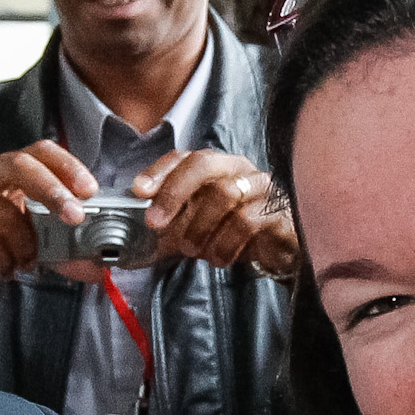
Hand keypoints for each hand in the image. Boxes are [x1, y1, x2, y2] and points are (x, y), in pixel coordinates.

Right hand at [0, 143, 96, 313]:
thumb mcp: (17, 234)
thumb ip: (55, 245)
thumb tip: (97, 266)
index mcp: (5, 168)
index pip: (40, 151)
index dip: (67, 165)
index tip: (90, 189)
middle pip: (21, 165)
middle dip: (53, 191)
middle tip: (74, 217)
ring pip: (6, 214)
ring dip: (25, 246)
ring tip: (26, 263)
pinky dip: (3, 261)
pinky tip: (4, 270)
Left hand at [134, 150, 297, 275]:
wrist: (282, 254)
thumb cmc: (237, 236)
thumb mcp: (199, 228)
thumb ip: (171, 224)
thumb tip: (132, 232)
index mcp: (219, 168)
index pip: (185, 157)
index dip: (160, 171)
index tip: (138, 190)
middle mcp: (240, 170)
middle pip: (204, 164)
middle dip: (174, 192)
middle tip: (155, 222)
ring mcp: (263, 187)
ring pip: (224, 193)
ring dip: (199, 226)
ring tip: (192, 250)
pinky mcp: (280, 211)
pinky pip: (247, 221)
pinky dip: (225, 243)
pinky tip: (219, 258)